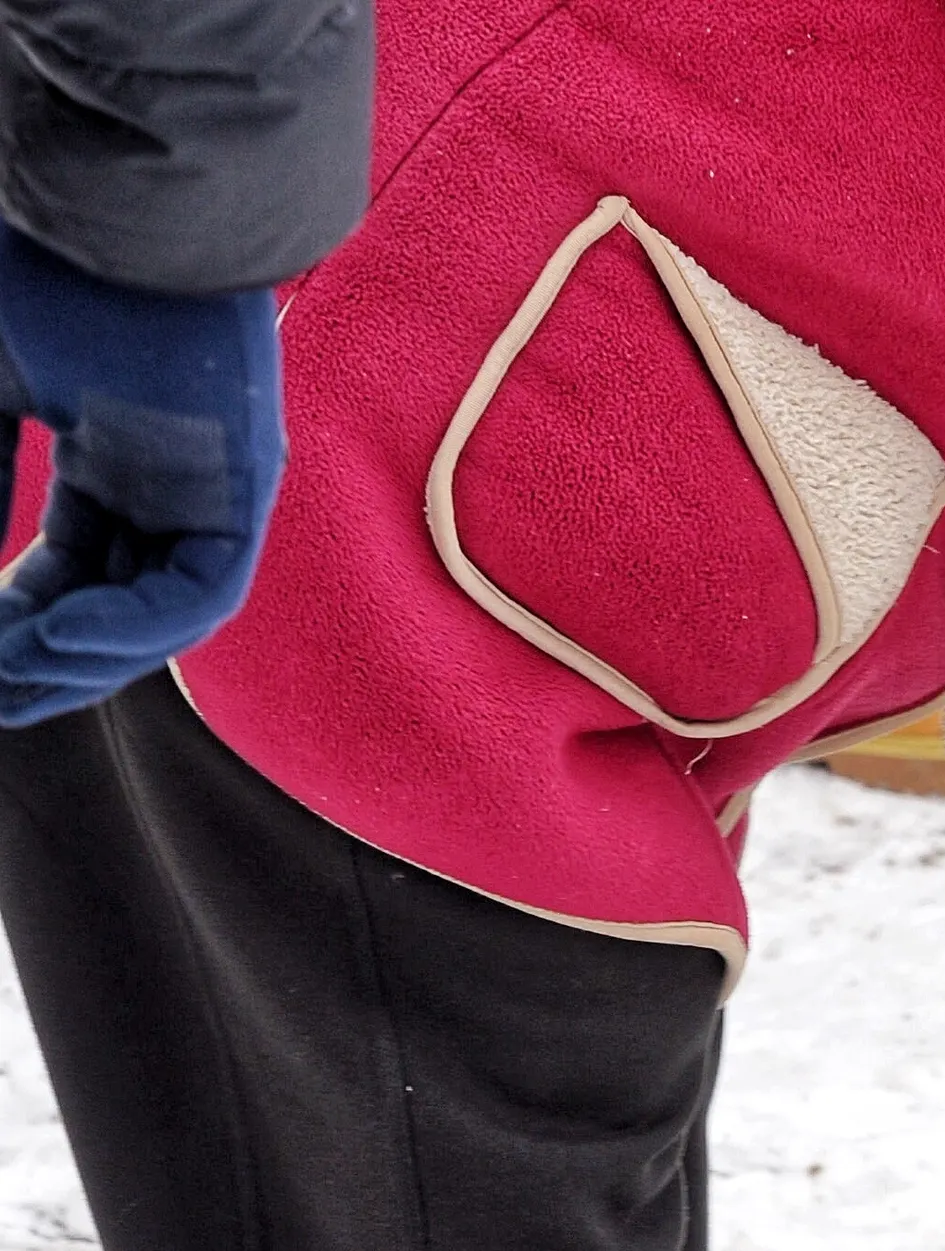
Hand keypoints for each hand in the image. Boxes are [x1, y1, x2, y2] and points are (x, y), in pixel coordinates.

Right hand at [0, 229, 286, 726]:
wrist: (103, 203)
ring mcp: (216, 481)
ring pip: (162, 611)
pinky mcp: (250, 479)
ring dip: (83, 659)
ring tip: (10, 682)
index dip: (16, 622)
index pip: (71, 569)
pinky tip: (61, 642)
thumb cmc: (38, 273)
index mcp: (113, 454)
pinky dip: (135, 627)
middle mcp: (173, 478)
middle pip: (116, 603)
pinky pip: (203, 587)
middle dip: (45, 660)